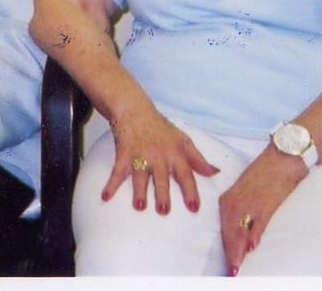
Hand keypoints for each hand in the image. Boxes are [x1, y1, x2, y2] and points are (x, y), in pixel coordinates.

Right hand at [103, 107, 217, 213]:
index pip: (186, 174)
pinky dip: (110, 184)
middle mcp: (158, 155)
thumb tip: (216, 173)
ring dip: (139, 191)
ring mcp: (140, 154)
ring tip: (139, 206)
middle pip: (162, 177)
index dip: (190, 192)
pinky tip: (105, 196)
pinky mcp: (124, 153)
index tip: (194, 208)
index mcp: (175, 153)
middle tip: (163, 211)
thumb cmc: (160, 128)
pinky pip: (117, 171)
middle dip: (162, 194)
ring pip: (140, 176)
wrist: (134, 109)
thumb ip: (198, 159)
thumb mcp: (183, 140)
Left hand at [219, 148, 305, 273]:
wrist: (281, 157)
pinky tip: (251, 247)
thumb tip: (245, 239)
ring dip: (238, 251)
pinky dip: (253, 235)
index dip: (226, 249)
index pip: (223, 230)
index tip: (227, 265)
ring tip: (236, 268)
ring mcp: (248, 202)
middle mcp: (233, 202)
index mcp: (227, 201)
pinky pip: (257, 222)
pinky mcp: (264, 202)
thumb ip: (243, 215)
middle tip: (231, 273)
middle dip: (230, 255)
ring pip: (239, 231)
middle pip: (228, 233)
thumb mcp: (247, 196)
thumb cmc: (265, 177)